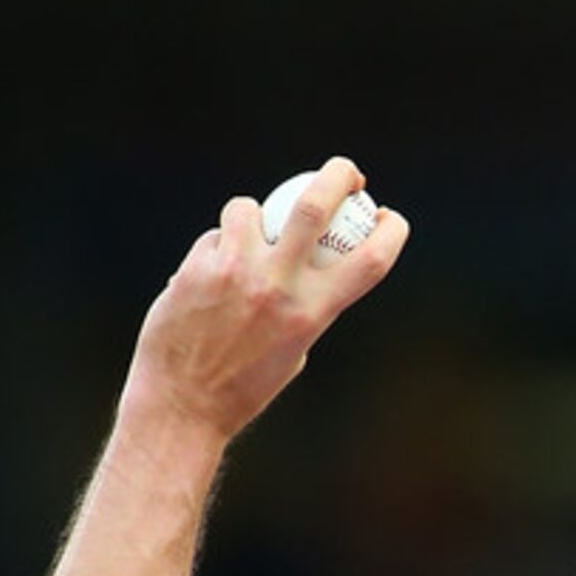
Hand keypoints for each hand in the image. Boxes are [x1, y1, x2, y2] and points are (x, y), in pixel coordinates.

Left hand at [119, 156, 408, 443]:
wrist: (185, 403)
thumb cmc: (245, 385)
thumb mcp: (295, 349)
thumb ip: (305, 304)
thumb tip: (308, 263)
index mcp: (315, 312)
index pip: (371, 260)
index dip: (390, 231)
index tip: (388, 218)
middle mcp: (279, 286)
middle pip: (315, 206)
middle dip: (338, 175)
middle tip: (345, 172)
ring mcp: (237, 272)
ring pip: (250, 209)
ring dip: (251, 217)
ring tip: (245, 242)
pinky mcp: (199, 268)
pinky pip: (215, 238)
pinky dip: (217, 250)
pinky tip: (208, 282)